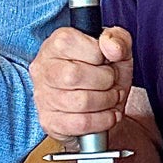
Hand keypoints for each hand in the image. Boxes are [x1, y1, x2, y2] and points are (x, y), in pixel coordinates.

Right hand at [29, 25, 132, 140]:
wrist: (101, 104)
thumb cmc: (104, 72)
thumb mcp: (118, 49)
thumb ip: (119, 39)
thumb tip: (112, 47)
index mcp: (58, 43)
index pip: (82, 47)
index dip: (102, 57)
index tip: (105, 62)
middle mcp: (44, 68)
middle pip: (74, 76)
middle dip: (105, 82)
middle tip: (112, 83)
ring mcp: (43, 96)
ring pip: (80, 102)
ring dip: (106, 102)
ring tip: (111, 98)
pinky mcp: (49, 121)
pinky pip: (80, 123)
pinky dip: (102, 121)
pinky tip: (107, 115)